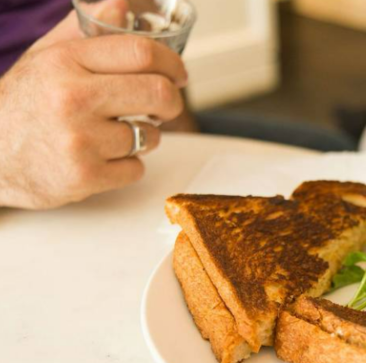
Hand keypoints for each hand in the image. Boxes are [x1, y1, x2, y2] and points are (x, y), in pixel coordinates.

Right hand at [0, 9, 187, 208]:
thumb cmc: (20, 105)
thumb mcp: (44, 58)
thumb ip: (83, 32)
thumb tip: (121, 6)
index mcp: (65, 61)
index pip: (140, 52)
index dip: (171, 63)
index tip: (178, 73)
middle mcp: (73, 98)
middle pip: (158, 92)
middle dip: (171, 102)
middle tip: (165, 106)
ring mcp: (80, 140)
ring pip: (150, 135)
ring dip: (145, 136)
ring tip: (118, 134)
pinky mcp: (85, 176)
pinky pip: (136, 168)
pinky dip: (127, 166)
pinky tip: (104, 159)